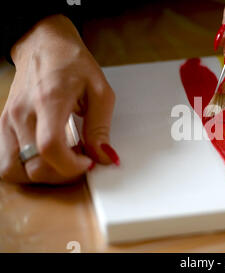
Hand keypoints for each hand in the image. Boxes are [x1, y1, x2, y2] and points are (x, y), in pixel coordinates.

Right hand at [0, 15, 116, 183]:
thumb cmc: (72, 63)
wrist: (43, 44)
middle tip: (80, 160)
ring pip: (13, 170)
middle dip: (62, 174)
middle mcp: (22, 114)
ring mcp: (8, 121)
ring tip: (62, 160)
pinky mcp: (4, 126)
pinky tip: (48, 155)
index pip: (50, 147)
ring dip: (41, 176)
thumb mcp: (100, 91)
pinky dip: (28, 168)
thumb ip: (100, 128)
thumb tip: (105, 157)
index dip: (71, 165)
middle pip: (33, 167)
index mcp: (49, 101)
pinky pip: (7, 161)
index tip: (89, 161)